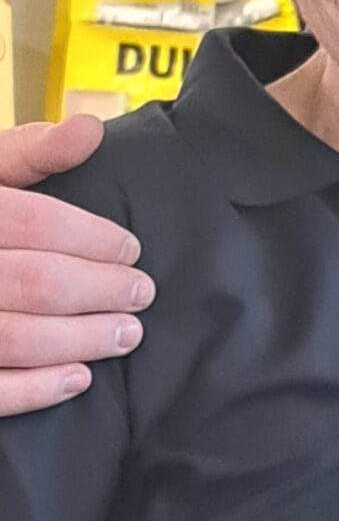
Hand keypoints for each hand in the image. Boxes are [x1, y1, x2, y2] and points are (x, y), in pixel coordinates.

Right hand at [0, 119, 152, 415]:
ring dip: (80, 340)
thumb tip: (89, 130)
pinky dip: (34, 390)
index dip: (91, 237)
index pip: (33, 222)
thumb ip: (26, 153)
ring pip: (14, 338)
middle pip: (33, 282)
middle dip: (99, 290)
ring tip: (127, 334)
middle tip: (142, 294)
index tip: (132, 251)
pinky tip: (78, 379)